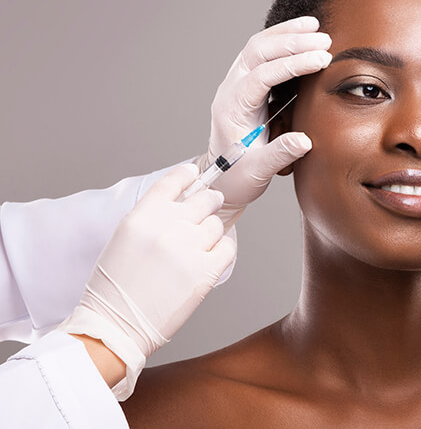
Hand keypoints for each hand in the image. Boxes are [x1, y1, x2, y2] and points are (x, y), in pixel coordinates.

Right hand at [57, 163, 236, 398]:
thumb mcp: (125, 239)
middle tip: (212, 205)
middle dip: (210, 202)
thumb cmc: (114, 288)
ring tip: (201, 245)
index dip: (188, 175)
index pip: (172, 182)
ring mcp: (188, 248)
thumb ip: (152, 218)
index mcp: (142, 216)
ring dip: (213, 232)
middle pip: (204, 199)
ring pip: (217, 224)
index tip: (196, 174)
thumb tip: (181, 206)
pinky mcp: (205, 271)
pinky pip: (227, 248)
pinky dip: (224, 250)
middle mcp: (167, 227)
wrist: (115, 326)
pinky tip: (213, 257)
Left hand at [200, 16, 331, 226]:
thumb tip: (304, 140)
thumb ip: (280, 154)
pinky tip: (303, 35)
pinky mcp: (247, 83)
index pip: (262, 74)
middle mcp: (230, 89)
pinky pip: (262, 53)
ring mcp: (237, 83)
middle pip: (258, 51)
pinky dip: (283, 40)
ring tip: (315, 26)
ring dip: (287, 33)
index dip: (293, 64)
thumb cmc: (237, 177)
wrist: (220, 178)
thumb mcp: (258, 171)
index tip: (322, 59)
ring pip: (258, 45)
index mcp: (232, 108)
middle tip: (325, 40)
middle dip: (292, 41)